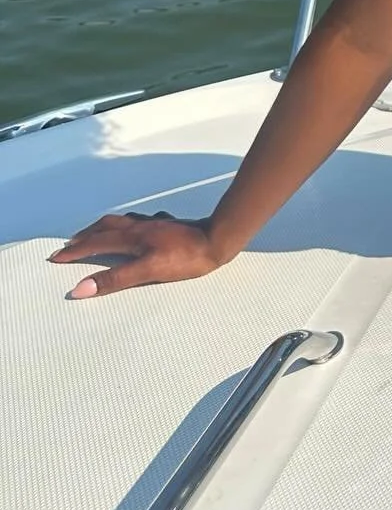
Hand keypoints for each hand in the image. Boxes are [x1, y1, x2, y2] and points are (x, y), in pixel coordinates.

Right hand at [49, 211, 227, 298]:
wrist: (218, 239)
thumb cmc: (185, 258)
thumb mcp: (147, 271)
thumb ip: (115, 279)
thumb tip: (80, 288)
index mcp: (132, 237)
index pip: (96, 243)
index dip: (75, 252)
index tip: (56, 257)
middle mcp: (140, 226)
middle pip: (105, 227)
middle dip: (84, 236)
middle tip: (68, 245)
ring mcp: (155, 224)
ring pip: (121, 221)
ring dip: (103, 227)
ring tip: (94, 232)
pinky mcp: (168, 225)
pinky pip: (139, 221)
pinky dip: (127, 224)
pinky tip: (135, 228)